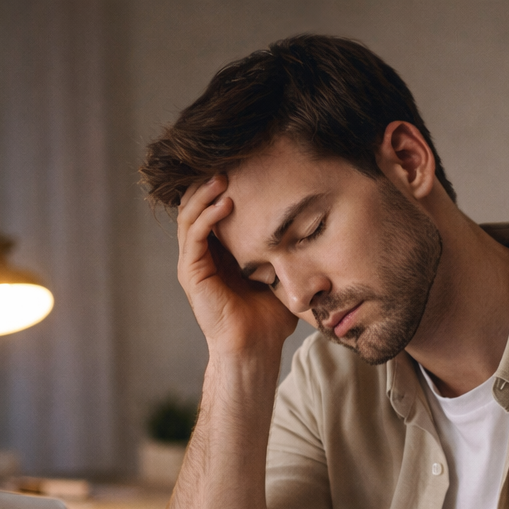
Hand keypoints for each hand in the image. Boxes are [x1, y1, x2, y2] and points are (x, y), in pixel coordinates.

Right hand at [176, 175, 298, 358]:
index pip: (215, 210)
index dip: (223, 187)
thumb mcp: (283, 274)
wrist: (255, 347)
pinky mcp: (191, 273)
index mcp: (222, 252)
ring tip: (222, 176)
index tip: (244, 166)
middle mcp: (203, 253)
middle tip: (228, 162)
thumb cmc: (270, 317)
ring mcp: (195, 262)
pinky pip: (194, 236)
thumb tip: (318, 229)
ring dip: (204, 194)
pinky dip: (207, 217)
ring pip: (189, 216)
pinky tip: (225, 203)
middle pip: (196, 206)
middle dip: (208, 182)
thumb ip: (289, 252)